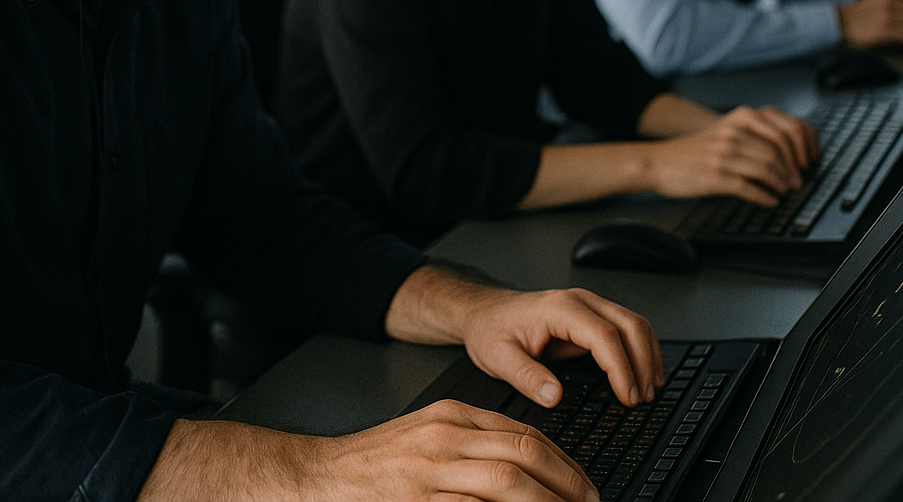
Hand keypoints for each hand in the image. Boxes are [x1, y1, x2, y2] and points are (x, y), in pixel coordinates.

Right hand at [307, 400, 598, 501]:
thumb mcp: (426, 435)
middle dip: (568, 482)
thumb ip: (470, 444)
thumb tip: (523, 470)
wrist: (318, 475)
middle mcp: (445, 437)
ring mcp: (431, 471)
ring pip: (508, 483)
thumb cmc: (374, 463)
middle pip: (524, 454)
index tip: (583, 485)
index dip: (563, 461)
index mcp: (451, 416)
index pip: (522, 433)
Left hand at [460, 287, 663, 411]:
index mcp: (560, 309)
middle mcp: (580, 302)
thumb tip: (555, 396)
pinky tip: (643, 372)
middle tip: (644, 399)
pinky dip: (642, 350)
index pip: (604, 336)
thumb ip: (527, 377)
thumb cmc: (491, 329)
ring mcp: (589, 307)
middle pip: (630, 325)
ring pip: (635, 324)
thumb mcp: (498, 357)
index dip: (622, 368)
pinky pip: (627, 329)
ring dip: (648, 356)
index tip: (628, 396)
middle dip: (643, 363)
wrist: (484, 312)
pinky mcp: (592, 317)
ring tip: (649, 390)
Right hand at [645, 105, 816, 206]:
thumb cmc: (691, 150)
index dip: (800, 150)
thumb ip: (750, 133)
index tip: (805, 162)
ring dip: (781, 185)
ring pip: (766, 170)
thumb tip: (785, 151)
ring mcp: (723, 156)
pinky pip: (749, 189)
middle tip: (796, 182)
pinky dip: (765, 197)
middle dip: (792, 171)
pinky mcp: (715, 178)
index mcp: (737, 119)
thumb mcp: (722, 130)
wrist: (657, 162)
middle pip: (777, 153)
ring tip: (784, 191)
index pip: (782, 132)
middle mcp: (731, 134)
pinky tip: (769, 201)